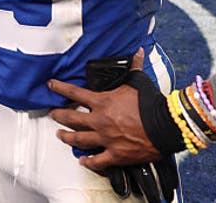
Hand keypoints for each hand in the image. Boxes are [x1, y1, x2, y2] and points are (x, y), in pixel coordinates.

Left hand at [47, 50, 161, 171]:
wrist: (165, 126)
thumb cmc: (151, 103)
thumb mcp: (139, 81)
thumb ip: (134, 66)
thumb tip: (138, 52)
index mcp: (102, 102)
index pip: (74, 92)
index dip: (60, 88)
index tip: (50, 85)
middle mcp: (100, 121)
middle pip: (71, 118)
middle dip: (58, 115)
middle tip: (52, 114)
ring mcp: (106, 139)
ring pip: (79, 140)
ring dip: (67, 137)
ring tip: (60, 136)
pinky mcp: (115, 155)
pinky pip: (98, 161)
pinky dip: (89, 162)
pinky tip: (83, 161)